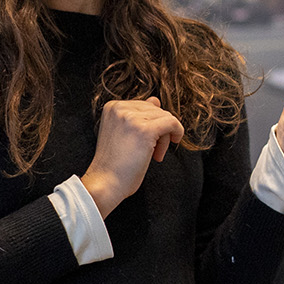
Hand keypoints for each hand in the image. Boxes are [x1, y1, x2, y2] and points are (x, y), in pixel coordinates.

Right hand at [80, 97, 184, 216]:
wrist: (106, 183)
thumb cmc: (115, 164)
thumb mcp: (123, 132)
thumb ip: (138, 114)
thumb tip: (156, 100)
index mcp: (112, 107)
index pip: (145, 106)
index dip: (151, 124)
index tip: (147, 143)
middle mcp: (120, 108)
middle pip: (156, 110)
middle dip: (160, 130)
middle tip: (153, 152)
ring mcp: (131, 117)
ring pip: (165, 117)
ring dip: (165, 137)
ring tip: (155, 155)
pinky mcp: (144, 130)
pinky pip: (172, 123)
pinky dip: (177, 132)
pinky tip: (172, 144)